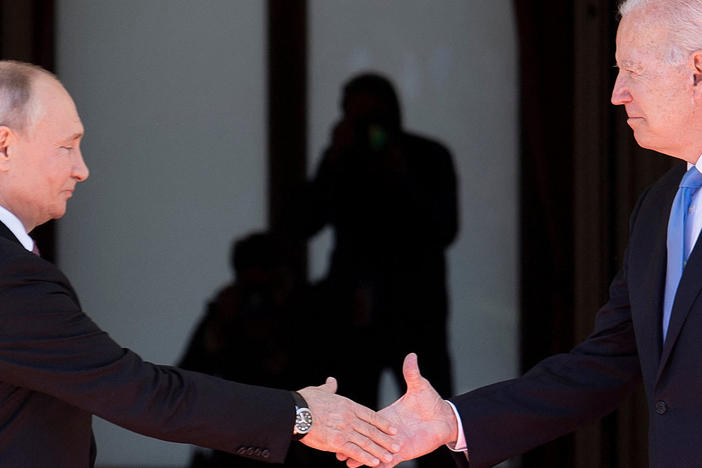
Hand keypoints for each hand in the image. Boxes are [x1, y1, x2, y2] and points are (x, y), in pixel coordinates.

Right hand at [297, 377, 399, 466]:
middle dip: (386, 439)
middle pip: (372, 430)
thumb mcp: (320, 390)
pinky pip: (354, 451)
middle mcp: (349, 418)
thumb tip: (332, 380)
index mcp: (347, 405)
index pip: (370, 415)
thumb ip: (329, 388)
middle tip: (398, 446)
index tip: (393, 429)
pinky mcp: (336, 442)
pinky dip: (365, 458)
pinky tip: (374, 463)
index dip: (383, 423)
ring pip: (366, 442)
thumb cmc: (305, 400)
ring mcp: (344, 430)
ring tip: (390, 458)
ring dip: (379, 451)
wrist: (295, 411)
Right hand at [338, 353, 458, 466]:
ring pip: (374, 452)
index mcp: (387, 415)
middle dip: (351, 443)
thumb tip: (411, 355)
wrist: (445, 418)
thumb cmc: (431, 402)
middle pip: (365, 438)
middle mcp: (388, 431)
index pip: (367, 420)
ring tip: (347, 462)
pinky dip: (380, 464)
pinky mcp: (404, 453)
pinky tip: (370, 467)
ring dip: (361, 457)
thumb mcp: (419, 386)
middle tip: (335, 448)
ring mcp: (395, 443)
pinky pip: (389, 461)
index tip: (339, 423)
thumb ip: (412, 373)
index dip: (353, 423)